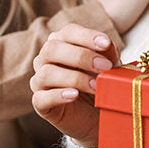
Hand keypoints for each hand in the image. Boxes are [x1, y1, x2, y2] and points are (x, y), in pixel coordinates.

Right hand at [31, 23, 116, 147]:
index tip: (106, 44)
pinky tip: (74, 95)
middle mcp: (46, 59)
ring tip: (96, 86)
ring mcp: (40, 82)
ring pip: (46, 73)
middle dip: (81, 56)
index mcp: (61, 43)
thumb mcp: (108, 66)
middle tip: (104, 66)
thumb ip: (107, 53)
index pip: (68, 32)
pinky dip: (58, 95)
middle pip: (52, 49)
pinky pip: (41, 98)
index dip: (86, 36)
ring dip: (75, 78)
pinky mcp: (40, 104)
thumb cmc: (100, 83)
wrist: (97, 115)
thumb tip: (106, 45)